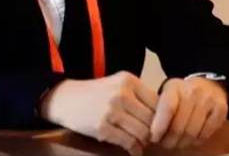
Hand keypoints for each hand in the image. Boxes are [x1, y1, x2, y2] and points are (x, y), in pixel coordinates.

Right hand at [40, 71, 158, 155]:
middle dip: (154, 132)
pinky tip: (133, 150)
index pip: (158, 103)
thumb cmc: (95, 93)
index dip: (163, 118)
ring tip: (142, 143)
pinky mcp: (102, 127)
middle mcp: (121, 93)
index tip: (161, 126)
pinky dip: (134, 149)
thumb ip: (139, 95)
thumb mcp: (117, 84)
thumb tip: (163, 117)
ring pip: (142, 133)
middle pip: (152, 120)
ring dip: (145, 142)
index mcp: (128, 80)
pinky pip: (128, 142)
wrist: (65, 99)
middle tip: (153, 138)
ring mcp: (111, 110)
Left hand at [149, 77, 227, 149]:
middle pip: (180, 125)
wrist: (209, 85)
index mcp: (175, 87)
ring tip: (176, 143)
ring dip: (182, 143)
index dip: (160, 126)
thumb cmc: (182, 93)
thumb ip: (159, 109)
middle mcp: (193, 92)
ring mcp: (209, 101)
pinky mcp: (221, 110)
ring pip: (193, 133)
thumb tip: (150, 133)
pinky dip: (196, 141)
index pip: (167, 108)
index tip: (154, 137)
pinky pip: (206, 134)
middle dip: (169, 140)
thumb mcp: (167, 93)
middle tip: (164, 144)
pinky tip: (190, 139)